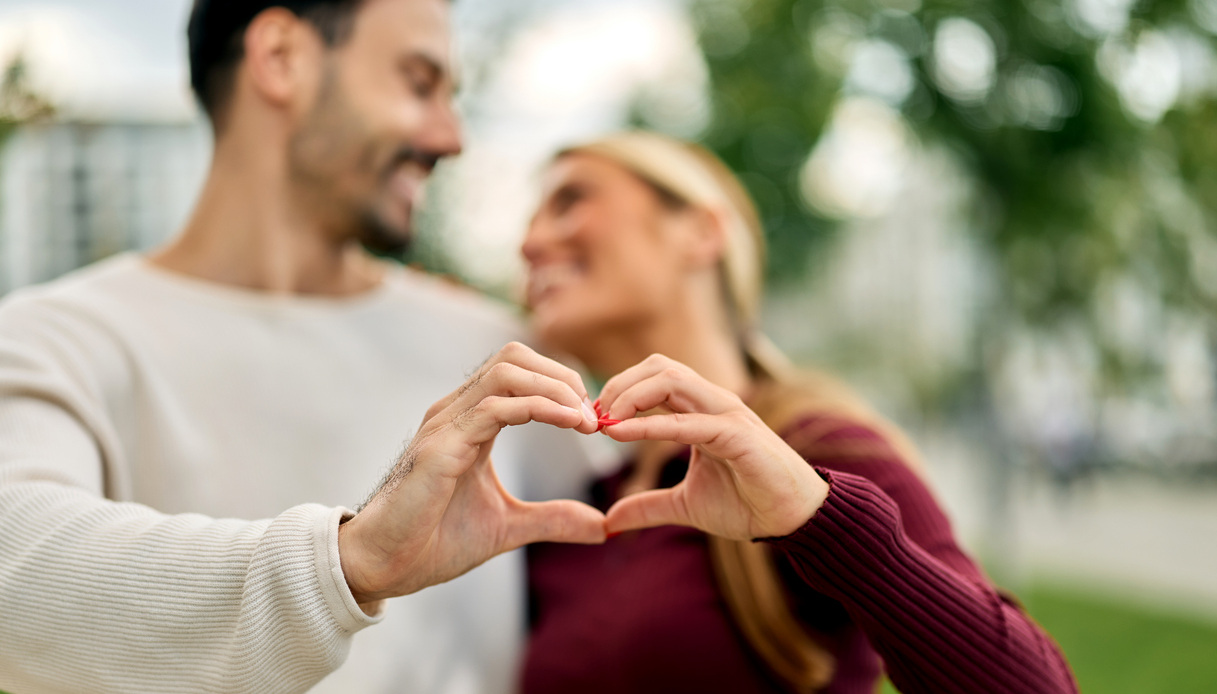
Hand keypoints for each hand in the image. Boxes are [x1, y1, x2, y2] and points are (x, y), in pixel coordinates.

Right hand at [338, 342, 604, 604]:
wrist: (385, 566)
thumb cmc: (434, 541)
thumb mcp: (508, 527)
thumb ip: (552, 519)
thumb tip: (601, 526)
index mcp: (469, 421)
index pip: (518, 371)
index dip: (561, 384)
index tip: (592, 419)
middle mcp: (455, 412)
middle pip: (514, 357)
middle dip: (562, 376)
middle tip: (592, 414)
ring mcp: (445, 425)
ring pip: (506, 371)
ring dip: (555, 388)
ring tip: (584, 420)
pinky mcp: (440, 448)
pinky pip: (495, 408)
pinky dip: (540, 408)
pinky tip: (569, 424)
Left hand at [598, 355, 829, 540]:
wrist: (793, 520)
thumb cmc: (748, 503)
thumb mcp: (685, 505)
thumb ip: (648, 505)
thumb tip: (610, 521)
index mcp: (701, 410)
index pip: (653, 378)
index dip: (618, 391)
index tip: (591, 421)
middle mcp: (713, 403)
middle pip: (657, 367)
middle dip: (617, 385)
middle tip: (591, 416)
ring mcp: (727, 414)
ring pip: (671, 379)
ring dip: (629, 396)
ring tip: (603, 422)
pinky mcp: (738, 435)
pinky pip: (687, 421)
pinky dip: (650, 425)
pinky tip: (620, 435)